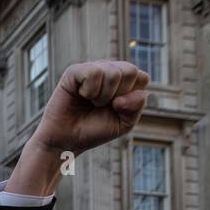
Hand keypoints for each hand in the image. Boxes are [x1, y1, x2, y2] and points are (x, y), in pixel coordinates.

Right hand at [33, 60, 147, 156]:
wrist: (67, 140)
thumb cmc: (94, 130)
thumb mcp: (123, 123)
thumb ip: (136, 106)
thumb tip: (126, 95)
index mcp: (123, 80)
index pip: (142, 77)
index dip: (132, 97)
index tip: (117, 109)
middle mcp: (109, 70)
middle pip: (130, 71)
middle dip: (118, 95)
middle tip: (102, 106)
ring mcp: (92, 68)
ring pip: (113, 72)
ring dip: (103, 96)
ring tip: (91, 102)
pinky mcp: (75, 71)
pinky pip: (94, 73)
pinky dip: (90, 91)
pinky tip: (81, 95)